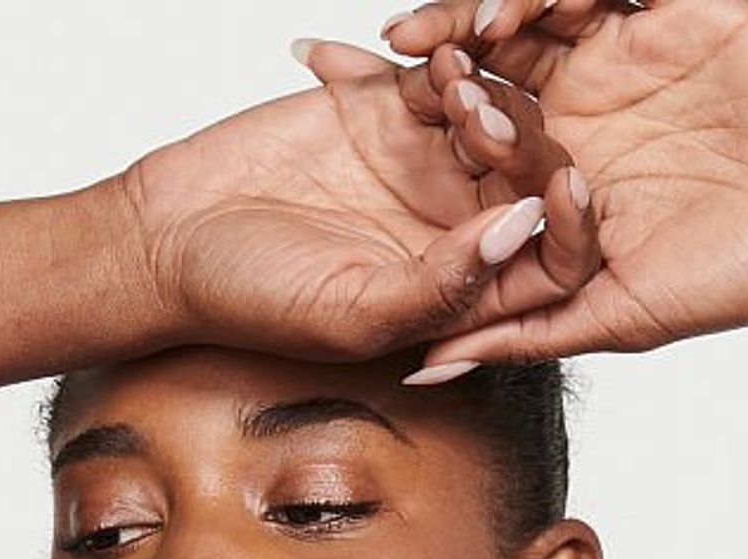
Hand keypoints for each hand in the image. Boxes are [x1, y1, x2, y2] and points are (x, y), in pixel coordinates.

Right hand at [109, 41, 599, 362]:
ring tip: (448, 89)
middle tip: (482, 121)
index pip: (554, 262)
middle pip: (535, 176)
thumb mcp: (357, 310)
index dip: (573, 228)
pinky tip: (422, 59)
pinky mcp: (387, 109)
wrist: (174, 237)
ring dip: (486, 94)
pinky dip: (443, 60)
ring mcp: (427, 165)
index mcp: (468, 292)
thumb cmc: (259, 301)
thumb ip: (445, 284)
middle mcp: (459, 227)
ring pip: (497, 115)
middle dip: (526, 145)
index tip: (563, 190)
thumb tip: (523, 230)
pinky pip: (442, 73)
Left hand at [378, 0, 747, 367]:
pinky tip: (529, 2)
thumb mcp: (605, 317)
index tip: (337, 103)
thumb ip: (514, 331)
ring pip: (538, 1)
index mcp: (558, 160)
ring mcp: (630, 46)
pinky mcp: (683, 4)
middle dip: (432, 45)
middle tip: (382, 55)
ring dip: (486, 5)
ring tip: (449, 28)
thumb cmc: (732, 282)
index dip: (405, 112)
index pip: (465, 125)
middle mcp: (585, 97)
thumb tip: (421, 370)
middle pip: (487, 50)